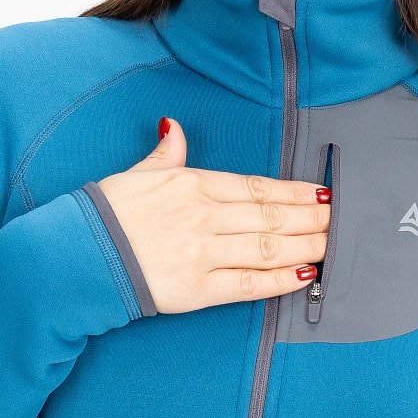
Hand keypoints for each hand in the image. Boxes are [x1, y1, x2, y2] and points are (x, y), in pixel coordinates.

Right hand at [97, 117, 330, 313]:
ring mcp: (203, 252)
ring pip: (268, 247)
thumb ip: (167, 154)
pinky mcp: (197, 289)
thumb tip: (176, 128)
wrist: (76, 256)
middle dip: (312, 218)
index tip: (322, 194)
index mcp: (192, 184)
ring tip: (333, 244)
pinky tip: (304, 274)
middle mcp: (204, 216)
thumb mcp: (137, 175)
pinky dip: (280, 280)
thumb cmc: (106, 214)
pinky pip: (249, 284)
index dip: (294, 192)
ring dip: (306, 245)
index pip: (256, 187)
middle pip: (271, 216)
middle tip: (342, 219)